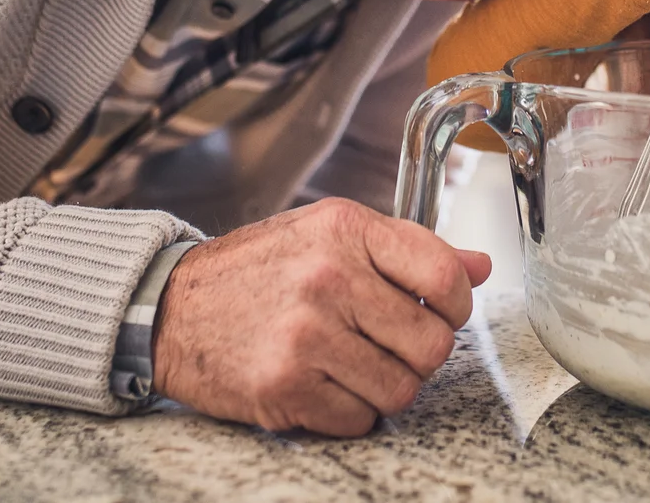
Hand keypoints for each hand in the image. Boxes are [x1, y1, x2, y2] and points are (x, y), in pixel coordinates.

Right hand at [151, 198, 491, 435]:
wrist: (170, 308)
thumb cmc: (256, 271)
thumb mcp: (328, 235)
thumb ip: (405, 249)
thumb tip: (480, 265)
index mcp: (345, 230)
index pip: (445, 276)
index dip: (457, 306)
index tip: (442, 313)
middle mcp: (328, 278)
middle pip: (432, 344)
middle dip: (418, 355)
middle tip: (387, 345)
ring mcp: (306, 335)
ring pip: (401, 389)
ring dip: (384, 387)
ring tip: (352, 366)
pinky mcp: (285, 386)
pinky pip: (359, 420)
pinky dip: (348, 413)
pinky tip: (322, 384)